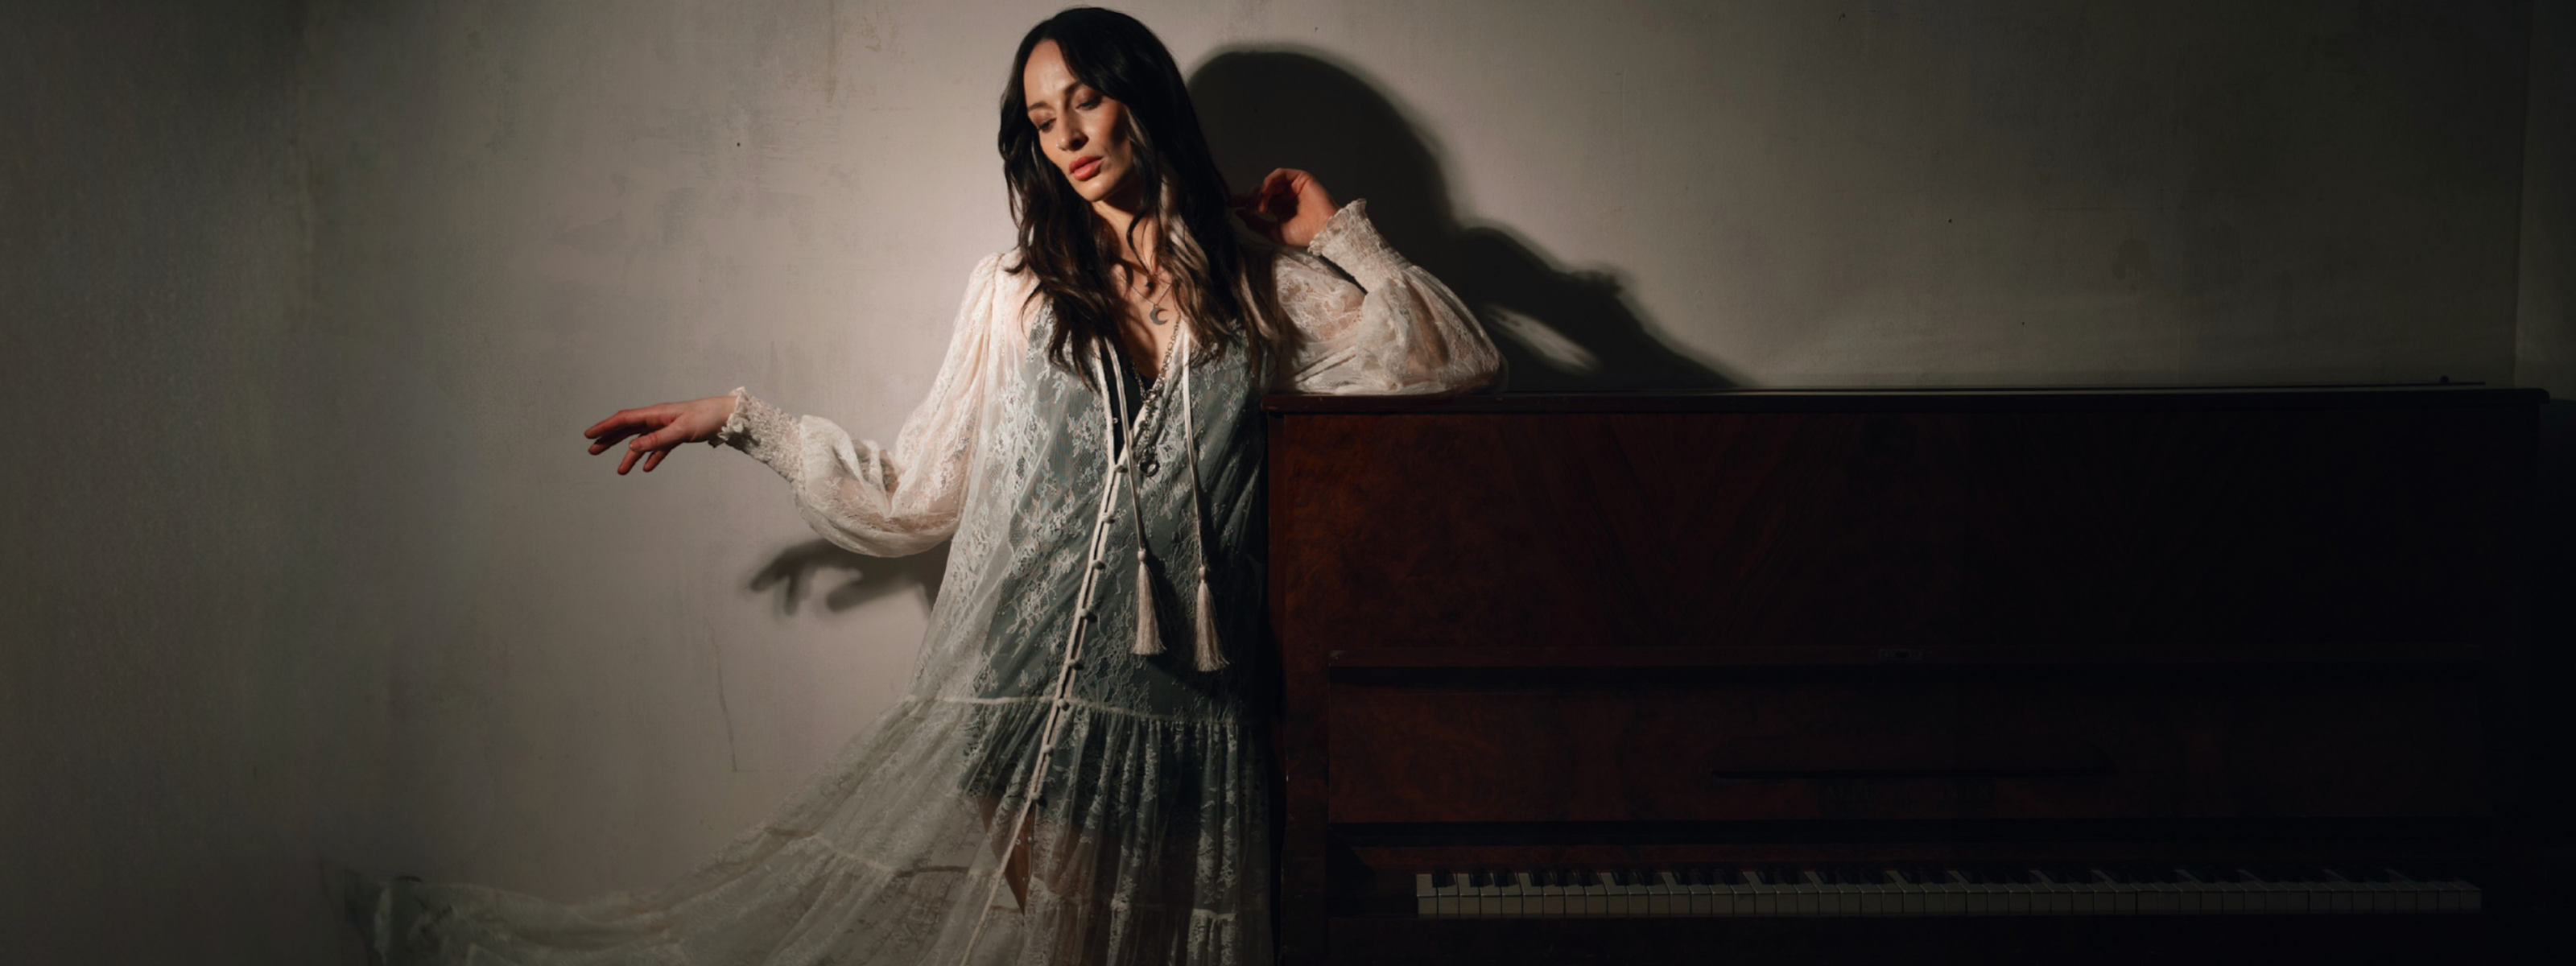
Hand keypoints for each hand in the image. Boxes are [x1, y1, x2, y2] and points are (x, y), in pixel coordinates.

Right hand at [584, 395, 736, 473]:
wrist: (728, 416)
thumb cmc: (706, 417)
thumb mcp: (681, 430)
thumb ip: (657, 439)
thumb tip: (632, 447)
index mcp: (656, 413)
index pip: (624, 419)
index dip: (605, 427)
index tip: (589, 435)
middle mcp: (658, 419)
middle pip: (627, 430)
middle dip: (609, 440)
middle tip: (592, 450)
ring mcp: (666, 428)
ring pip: (642, 442)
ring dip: (630, 455)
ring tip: (620, 471)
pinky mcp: (677, 436)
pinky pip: (659, 448)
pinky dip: (652, 458)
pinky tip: (646, 468)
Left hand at [1230, 168, 1338, 247]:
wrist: (1322, 230)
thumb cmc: (1302, 234)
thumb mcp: (1273, 232)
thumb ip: (1256, 223)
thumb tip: (1239, 214)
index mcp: (1279, 209)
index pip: (1258, 201)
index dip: (1243, 201)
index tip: (1230, 204)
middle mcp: (1284, 196)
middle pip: (1260, 190)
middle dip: (1250, 197)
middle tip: (1246, 207)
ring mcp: (1292, 186)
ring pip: (1268, 182)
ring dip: (1259, 193)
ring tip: (1259, 207)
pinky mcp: (1299, 178)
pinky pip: (1279, 174)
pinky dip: (1268, 183)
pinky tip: (1265, 196)